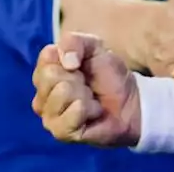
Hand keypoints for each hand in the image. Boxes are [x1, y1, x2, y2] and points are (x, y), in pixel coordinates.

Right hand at [32, 33, 141, 147]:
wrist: (131, 101)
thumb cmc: (109, 74)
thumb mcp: (95, 47)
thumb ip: (75, 41)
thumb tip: (67, 62)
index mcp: (46, 71)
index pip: (46, 56)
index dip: (71, 56)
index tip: (81, 64)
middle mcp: (42, 95)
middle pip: (50, 75)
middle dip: (77, 77)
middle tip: (88, 83)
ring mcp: (49, 115)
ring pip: (61, 93)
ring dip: (84, 94)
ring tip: (91, 98)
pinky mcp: (61, 132)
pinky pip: (71, 115)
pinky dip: (89, 109)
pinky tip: (93, 112)